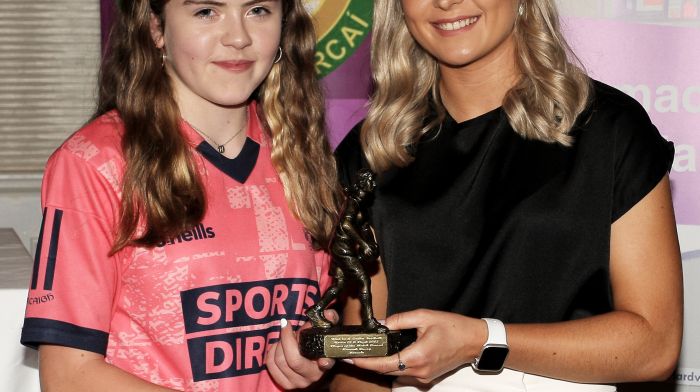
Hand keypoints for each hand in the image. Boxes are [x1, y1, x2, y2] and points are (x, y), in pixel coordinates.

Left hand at [266, 310, 338, 388]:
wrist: (310, 360)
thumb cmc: (317, 342)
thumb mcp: (324, 330)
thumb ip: (329, 319)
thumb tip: (328, 313)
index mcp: (325, 364)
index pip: (325, 364)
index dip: (325, 362)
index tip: (324, 360)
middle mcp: (312, 377)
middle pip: (293, 359)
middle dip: (286, 339)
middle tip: (288, 329)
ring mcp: (297, 383)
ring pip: (279, 361)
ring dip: (278, 344)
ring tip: (284, 337)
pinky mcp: (284, 384)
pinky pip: (270, 365)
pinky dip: (271, 352)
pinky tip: (278, 346)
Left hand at [350, 309, 486, 383]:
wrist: (474, 341)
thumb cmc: (454, 328)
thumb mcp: (425, 316)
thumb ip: (400, 320)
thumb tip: (381, 323)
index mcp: (417, 356)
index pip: (383, 364)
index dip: (364, 362)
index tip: (350, 358)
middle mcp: (419, 371)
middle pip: (386, 371)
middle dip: (369, 363)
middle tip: (353, 353)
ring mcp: (423, 376)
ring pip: (394, 373)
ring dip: (380, 365)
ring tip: (367, 353)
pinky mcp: (427, 376)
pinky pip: (404, 373)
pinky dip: (393, 365)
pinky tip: (386, 355)